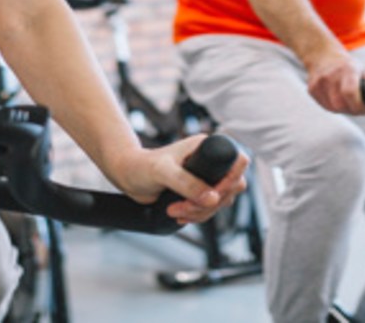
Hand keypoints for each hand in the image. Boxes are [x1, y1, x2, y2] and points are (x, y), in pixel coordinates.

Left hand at [105, 137, 249, 226]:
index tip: (212, 195)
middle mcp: (208, 162)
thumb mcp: (162, 172)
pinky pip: (208, 209)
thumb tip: (213, 199)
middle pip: (231, 187)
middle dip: (210, 203)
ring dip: (200, 212)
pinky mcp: (197, 192)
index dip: (230, 181)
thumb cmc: (141, 165)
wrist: (127, 175)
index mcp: (205, 147)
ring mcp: (204, 178)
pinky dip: (196, 216)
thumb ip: (187, 183)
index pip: (237, 162)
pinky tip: (179, 215)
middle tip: (185, 207)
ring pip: (220, 202)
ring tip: (175, 211)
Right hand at [304, 46, 364, 114]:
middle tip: (358, 108)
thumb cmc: (347, 66)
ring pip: (333, 108)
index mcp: (347, 70)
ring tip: (348, 102)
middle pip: (341, 105)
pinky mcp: (311, 89)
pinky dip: (333, 107)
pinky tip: (337, 99)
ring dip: (343, 110)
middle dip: (352, 111)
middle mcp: (331, 75)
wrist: (323, 55)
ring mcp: (319, 82)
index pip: (350, 93)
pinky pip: (325, 106)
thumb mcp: (363, 72)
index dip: (358, 106)